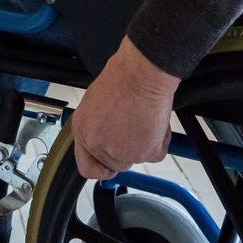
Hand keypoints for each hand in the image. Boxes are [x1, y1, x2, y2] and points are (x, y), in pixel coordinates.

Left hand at [72, 38, 180, 179]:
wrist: (141, 74)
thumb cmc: (120, 79)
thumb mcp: (94, 103)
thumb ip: (96, 127)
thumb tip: (105, 135)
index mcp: (83, 133)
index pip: (87, 167)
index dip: (100, 167)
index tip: (108, 164)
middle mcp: (99, 146)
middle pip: (115, 164)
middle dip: (125, 149)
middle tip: (132, 127)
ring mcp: (122, 152)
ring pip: (136, 158)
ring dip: (143, 144)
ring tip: (142, 118)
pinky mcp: (145, 153)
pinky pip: (156, 154)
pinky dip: (159, 140)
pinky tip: (155, 121)